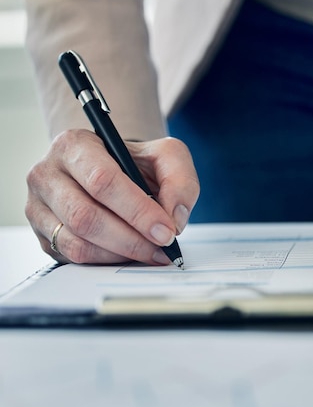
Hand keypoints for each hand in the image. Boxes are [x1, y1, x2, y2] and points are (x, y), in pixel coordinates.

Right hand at [25, 129, 199, 263]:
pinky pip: (73, 258)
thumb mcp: (163, 155)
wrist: (108, 172)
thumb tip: (175, 218)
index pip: (102, 180)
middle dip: (131, 239)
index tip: (166, 230)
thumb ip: (179, 179)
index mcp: (74, 145)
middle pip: (85, 216)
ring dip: (120, 254)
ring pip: (77, 242)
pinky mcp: (43, 236)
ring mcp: (39, 208)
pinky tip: (128, 254)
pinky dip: (106, 261)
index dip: (137, 210)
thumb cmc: (132, 163)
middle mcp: (47, 174)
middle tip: (161, 248)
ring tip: (149, 252)